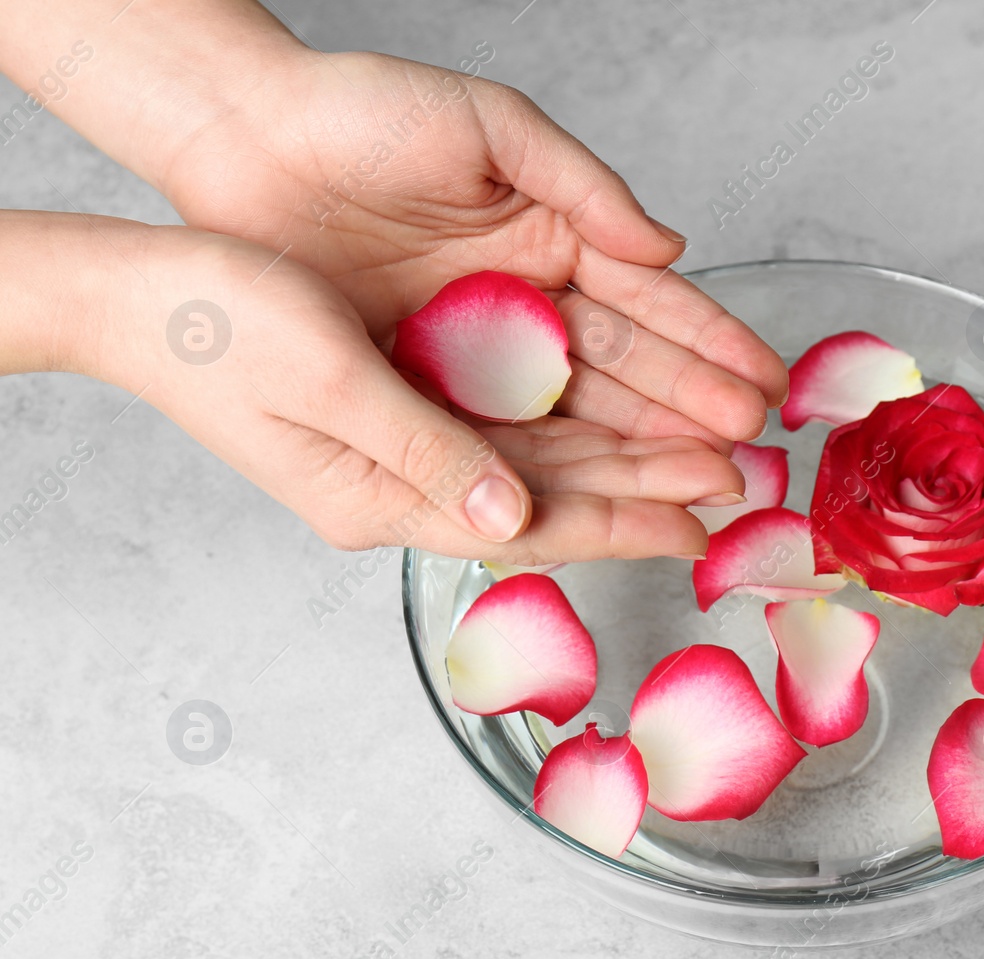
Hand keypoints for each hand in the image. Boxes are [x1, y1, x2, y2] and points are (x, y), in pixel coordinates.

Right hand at [90, 221, 738, 562]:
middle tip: (735, 484)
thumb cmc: (213, 330)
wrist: (140, 296)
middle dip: (647, 491)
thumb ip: (423, 453)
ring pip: (546, 462)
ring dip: (627, 456)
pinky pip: (514, 423)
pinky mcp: (410, 407)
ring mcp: (411, 451)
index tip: (698, 529)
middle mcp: (411, 485)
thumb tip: (511, 517)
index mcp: (386, 499)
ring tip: (706, 453)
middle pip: (555, 500)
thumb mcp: (324, 385)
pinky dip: (577, 420)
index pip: (534, 528)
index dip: (622, 526)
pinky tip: (626, 416)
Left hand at [157, 47, 785, 449]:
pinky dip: (550, 469)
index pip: (648, 304)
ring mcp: (474, 354)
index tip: (763, 386)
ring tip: (700, 483)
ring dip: (638, 452)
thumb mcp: (488, 126)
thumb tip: (670, 248)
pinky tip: (608, 492)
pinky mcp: (420, 390)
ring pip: (571, 415)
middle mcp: (523, 306)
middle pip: (622, 373)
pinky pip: (496, 438)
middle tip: (745, 458)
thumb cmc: (360, 113)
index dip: (708, 346)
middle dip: (688, 415)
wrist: (242, 139)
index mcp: (551, 240)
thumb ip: (583, 185)